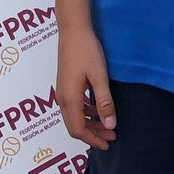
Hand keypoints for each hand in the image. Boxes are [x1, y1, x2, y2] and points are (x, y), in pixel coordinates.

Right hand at [56, 25, 116, 151]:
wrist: (73, 30)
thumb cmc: (87, 51)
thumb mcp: (99, 77)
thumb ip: (104, 102)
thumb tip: (110, 125)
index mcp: (69, 99)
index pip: (78, 130)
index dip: (93, 139)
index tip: (108, 143)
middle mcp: (62, 98)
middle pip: (74, 126)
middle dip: (93, 134)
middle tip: (112, 135)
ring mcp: (62, 91)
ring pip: (74, 117)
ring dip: (90, 123)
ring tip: (108, 124)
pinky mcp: (65, 85)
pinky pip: (73, 107)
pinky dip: (86, 113)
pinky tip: (98, 108)